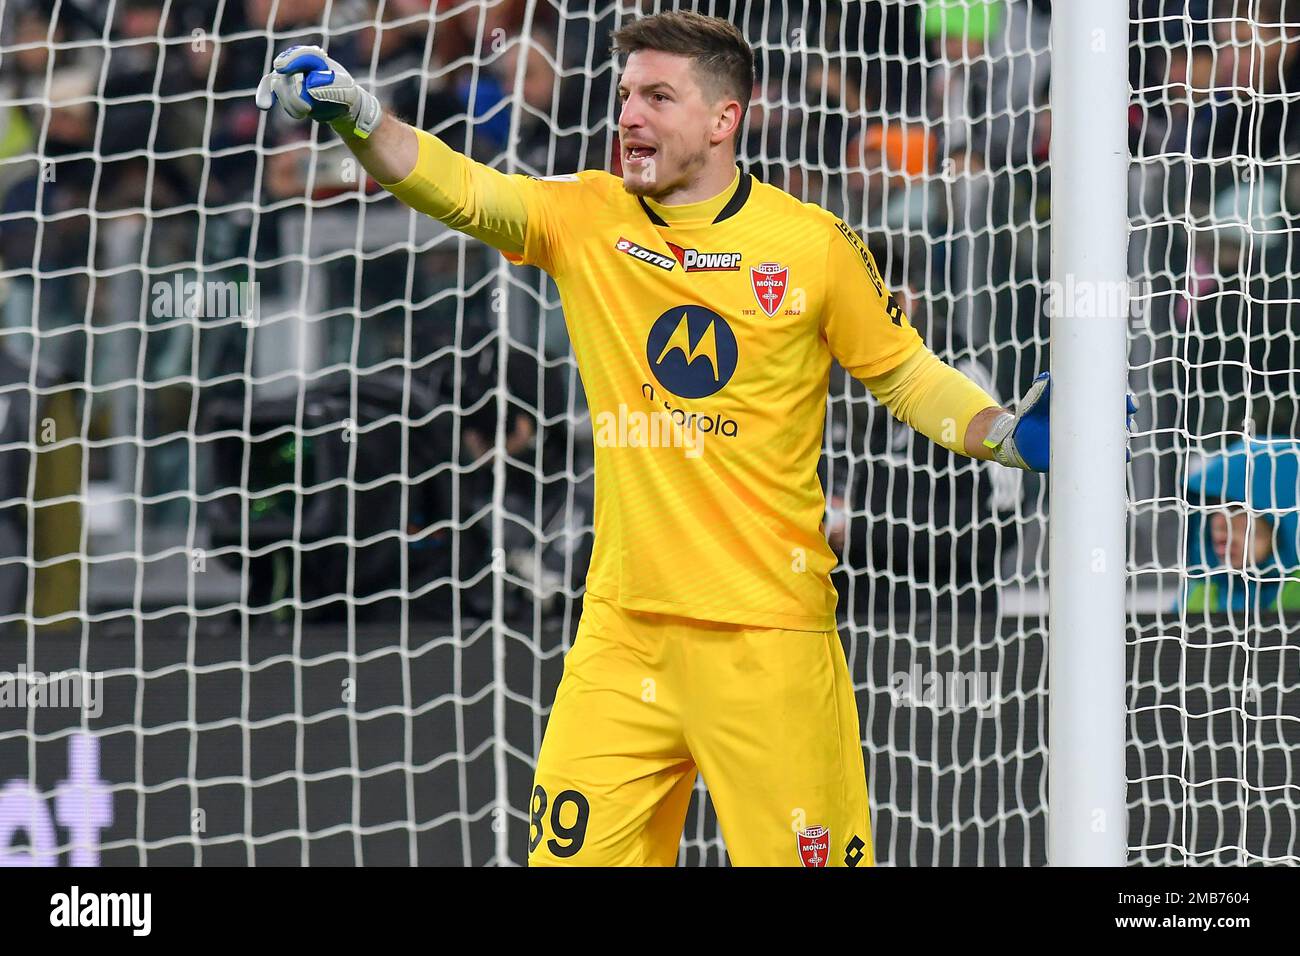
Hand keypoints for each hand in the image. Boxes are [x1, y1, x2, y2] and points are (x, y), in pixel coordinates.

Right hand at [255, 45, 380, 138]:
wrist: (340, 105)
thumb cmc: (345, 94)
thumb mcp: (347, 92)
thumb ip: (333, 88)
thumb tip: (310, 87)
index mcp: (317, 58)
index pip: (303, 55)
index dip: (291, 60)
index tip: (280, 67)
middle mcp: (299, 63)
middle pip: (287, 75)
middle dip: (293, 95)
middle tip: (306, 110)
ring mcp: (289, 74)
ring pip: (279, 87)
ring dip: (290, 104)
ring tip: (306, 112)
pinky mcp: (283, 87)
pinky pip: (268, 87)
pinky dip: (265, 95)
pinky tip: (264, 105)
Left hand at [983, 371, 1137, 471]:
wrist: (1020, 440)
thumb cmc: (1032, 414)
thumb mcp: (1036, 399)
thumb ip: (1041, 389)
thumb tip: (1045, 377)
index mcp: (1086, 401)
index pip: (1111, 394)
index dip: (1122, 395)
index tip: (1126, 397)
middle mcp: (1095, 418)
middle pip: (1122, 413)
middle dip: (1128, 411)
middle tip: (1127, 410)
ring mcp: (1094, 437)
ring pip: (1120, 434)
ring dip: (1126, 433)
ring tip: (1125, 433)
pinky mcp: (1089, 455)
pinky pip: (1111, 456)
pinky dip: (1121, 455)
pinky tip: (1124, 455)